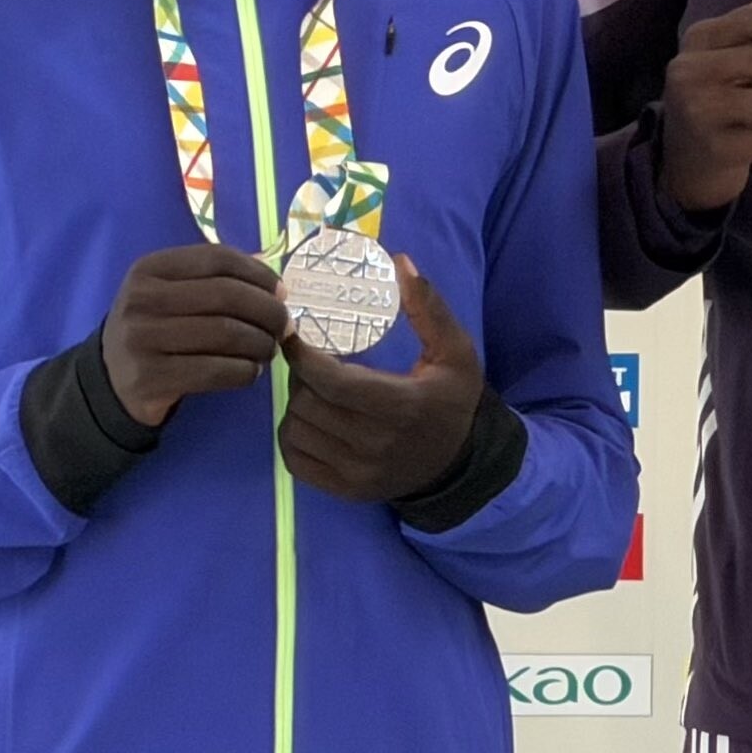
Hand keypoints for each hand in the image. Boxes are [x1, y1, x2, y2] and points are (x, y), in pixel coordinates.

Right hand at [100, 241, 290, 428]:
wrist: (111, 380)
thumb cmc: (155, 328)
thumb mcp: (170, 292)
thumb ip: (213, 278)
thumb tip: (271, 277)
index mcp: (150, 269)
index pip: (217, 259)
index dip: (259, 273)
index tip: (281, 291)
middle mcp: (142, 299)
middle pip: (227, 296)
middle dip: (268, 311)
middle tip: (283, 326)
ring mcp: (142, 339)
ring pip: (226, 334)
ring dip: (261, 344)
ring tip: (268, 349)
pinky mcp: (151, 378)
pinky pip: (216, 371)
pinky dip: (245, 371)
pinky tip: (250, 371)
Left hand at [278, 261, 487, 503]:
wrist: (458, 464)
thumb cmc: (452, 400)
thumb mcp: (456, 351)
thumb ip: (429, 308)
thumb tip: (401, 262)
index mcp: (402, 406)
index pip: (333, 382)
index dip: (304, 356)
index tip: (294, 335)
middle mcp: (376, 445)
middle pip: (308, 403)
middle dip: (301, 376)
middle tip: (311, 360)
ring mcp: (357, 472)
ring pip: (296, 429)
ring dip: (296, 403)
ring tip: (314, 388)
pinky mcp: (343, 490)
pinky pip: (294, 458)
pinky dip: (293, 435)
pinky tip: (311, 418)